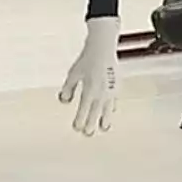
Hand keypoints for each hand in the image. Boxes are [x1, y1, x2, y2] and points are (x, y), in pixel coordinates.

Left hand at [59, 16, 118, 135]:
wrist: (102, 48)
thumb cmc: (86, 59)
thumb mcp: (73, 74)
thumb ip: (68, 89)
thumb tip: (64, 101)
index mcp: (89, 90)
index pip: (83, 110)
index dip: (80, 120)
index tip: (76, 128)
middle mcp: (101, 92)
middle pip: (95, 112)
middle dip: (91, 124)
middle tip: (88, 134)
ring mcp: (110, 89)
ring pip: (107, 108)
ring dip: (105, 118)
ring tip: (104, 128)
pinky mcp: (116, 85)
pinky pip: (114, 99)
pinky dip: (111, 106)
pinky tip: (110, 110)